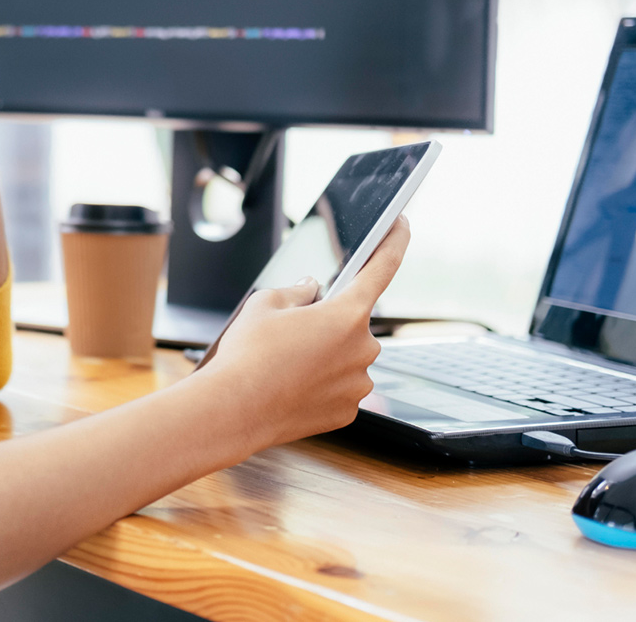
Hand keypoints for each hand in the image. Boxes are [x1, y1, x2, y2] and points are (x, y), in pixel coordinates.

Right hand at [195, 217, 409, 454]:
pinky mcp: (348, 410)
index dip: (394, 241)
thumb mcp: (266, 303)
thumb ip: (297, 290)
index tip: (401, 224)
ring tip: (288, 362)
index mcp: (347, 314)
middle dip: (330, 321)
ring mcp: (358, 383)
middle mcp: (362, 349)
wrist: (235, 409)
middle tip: (295, 330)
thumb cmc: (248, 354)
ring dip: (327, 354)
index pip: (382, 267)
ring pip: (347, 357)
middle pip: (354, 322)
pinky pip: (341, 386)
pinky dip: (323, 383)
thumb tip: (311, 290)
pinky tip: (294, 385)